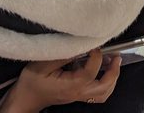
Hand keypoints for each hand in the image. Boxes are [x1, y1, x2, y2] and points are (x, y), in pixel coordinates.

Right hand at [4, 50, 120, 111]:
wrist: (26, 98)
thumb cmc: (32, 81)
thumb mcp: (42, 64)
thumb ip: (61, 55)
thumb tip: (78, 45)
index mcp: (71, 85)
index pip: (91, 73)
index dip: (96, 57)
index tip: (94, 44)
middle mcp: (78, 93)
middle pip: (104, 87)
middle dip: (113, 72)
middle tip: (116, 56)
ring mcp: (79, 96)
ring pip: (103, 93)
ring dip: (112, 79)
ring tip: (114, 63)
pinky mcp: (77, 95)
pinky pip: (98, 94)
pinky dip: (106, 84)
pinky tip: (103, 71)